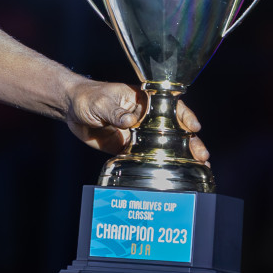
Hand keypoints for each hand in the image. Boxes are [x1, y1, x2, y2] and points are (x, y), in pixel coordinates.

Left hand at [63, 81, 210, 162]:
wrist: (71, 109)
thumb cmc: (88, 97)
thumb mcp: (101, 102)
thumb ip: (115, 111)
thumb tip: (130, 121)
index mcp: (143, 100)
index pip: (170, 106)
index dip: (185, 116)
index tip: (194, 127)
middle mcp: (146, 117)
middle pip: (174, 129)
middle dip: (190, 142)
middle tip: (202, 155)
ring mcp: (139, 133)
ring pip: (165, 145)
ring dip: (182, 156)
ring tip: (199, 167)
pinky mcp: (129, 148)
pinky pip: (147, 157)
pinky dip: (160, 166)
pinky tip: (174, 174)